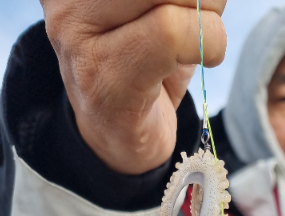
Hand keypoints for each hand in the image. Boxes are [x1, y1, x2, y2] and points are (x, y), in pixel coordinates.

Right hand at [41, 0, 227, 174]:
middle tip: (199, 10)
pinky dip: (208, 42)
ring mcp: (76, 30)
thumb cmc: (147, 53)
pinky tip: (199, 57)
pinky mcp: (103, 74)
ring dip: (209, 14)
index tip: (184, 4)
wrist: (123, 132)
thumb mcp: (161, 0)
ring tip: (193, 37)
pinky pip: (174, 33)